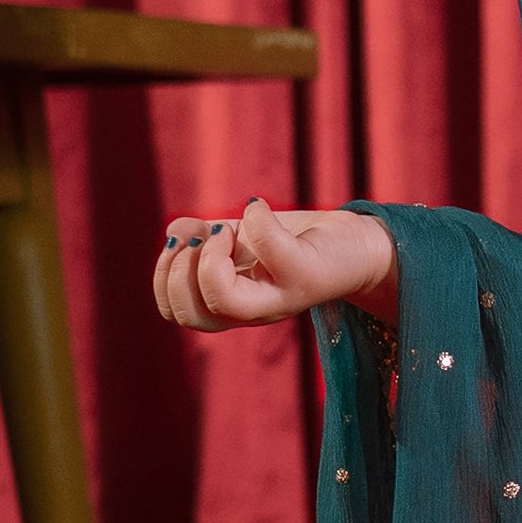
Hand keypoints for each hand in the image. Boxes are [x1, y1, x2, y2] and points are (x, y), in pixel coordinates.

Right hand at [152, 201, 397, 332]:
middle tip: (202, 238)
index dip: (164, 277)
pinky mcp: (306, 273)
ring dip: (209, 257)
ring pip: (223, 302)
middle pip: (194, 316)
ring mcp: (281, 296)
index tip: (180, 242)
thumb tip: (174, 234)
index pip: (176, 313)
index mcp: (233, 304)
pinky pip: (268, 247)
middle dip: (180, 270)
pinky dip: (254, 216)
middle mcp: (255, 310)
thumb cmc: (295, 241)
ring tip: (226, 232)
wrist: (357, 246)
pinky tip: (260, 207)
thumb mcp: (238, 237)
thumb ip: (200, 238)